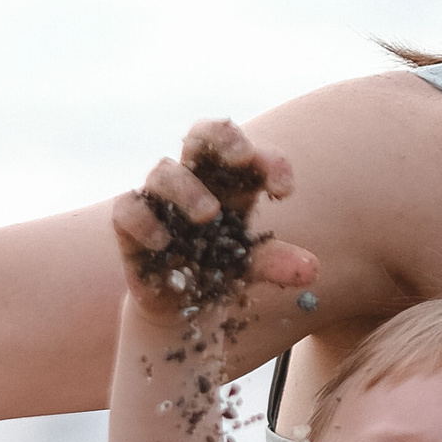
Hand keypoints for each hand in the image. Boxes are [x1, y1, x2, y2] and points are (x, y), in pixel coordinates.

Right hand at [110, 120, 317, 326]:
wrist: (179, 307)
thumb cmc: (220, 270)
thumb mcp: (253, 267)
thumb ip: (278, 263)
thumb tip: (312, 270)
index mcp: (231, 181)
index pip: (250, 154)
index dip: (269, 161)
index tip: (285, 190)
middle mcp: (194, 180)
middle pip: (202, 134)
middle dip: (223, 137)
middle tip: (241, 157)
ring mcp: (159, 199)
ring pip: (164, 170)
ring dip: (187, 189)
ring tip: (209, 215)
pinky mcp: (129, 224)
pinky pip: (129, 208)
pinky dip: (145, 221)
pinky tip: (164, 243)